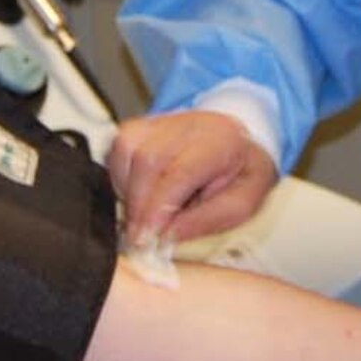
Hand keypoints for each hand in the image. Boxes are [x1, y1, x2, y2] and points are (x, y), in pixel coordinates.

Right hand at [106, 110, 278, 245]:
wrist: (236, 143)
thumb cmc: (240, 175)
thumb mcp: (242, 205)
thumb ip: (206, 221)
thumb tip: (165, 236)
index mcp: (220, 142)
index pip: (180, 172)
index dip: (158, 208)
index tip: (146, 238)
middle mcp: (188, 124)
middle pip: (147, 159)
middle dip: (138, 206)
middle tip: (140, 238)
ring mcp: (161, 121)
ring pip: (126, 151)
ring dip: (127, 191)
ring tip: (145, 214)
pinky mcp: (140, 125)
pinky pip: (117, 151)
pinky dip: (120, 178)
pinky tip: (138, 194)